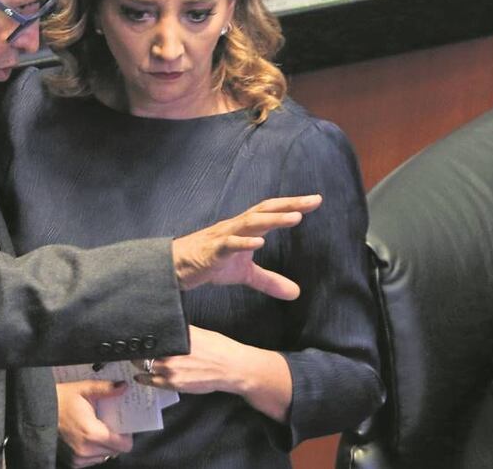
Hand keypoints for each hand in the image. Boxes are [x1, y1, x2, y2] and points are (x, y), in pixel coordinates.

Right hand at [57, 381, 132, 467]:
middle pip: (115, 451)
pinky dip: (93, 450)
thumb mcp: (84, 389)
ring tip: (95, 429)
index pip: (123, 446)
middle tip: (108, 424)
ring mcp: (78, 458)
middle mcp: (86, 450)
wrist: (37, 411)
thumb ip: (106, 389)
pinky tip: (85, 437)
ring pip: (104, 456)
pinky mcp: (72, 462)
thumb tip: (124, 386)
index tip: (122, 425)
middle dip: (115, 438)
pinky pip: (92, 459)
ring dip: (104, 445)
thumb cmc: (60, 399)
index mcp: (92, 433)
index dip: (126, 435)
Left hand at [134, 326, 238, 393]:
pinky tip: (139, 376)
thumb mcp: (197, 333)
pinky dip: (143, 378)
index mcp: (176, 337)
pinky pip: (152, 381)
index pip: (149, 335)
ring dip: (138, 364)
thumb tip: (163, 326)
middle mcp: (171, 353)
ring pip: (144, 366)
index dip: (138, 336)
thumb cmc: (218, 348)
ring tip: (134, 362)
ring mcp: (171, 369)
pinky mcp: (174, 383)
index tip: (133, 336)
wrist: (231, 368)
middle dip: (136, 351)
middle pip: (142, 351)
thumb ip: (179, 330)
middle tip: (131, 350)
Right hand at [171, 194, 321, 295]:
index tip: (316, 200)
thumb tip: (296, 293)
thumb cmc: (211, 263)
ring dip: (273, 219)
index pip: (271, 211)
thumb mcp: (245, 274)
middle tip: (313, 201)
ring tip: (295, 217)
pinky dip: (243, 242)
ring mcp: (223, 237)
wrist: (176, 267)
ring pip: (250, 223)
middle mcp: (236, 226)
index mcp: (245, 228)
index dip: (292, 205)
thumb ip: (270, 281)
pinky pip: (228, 244)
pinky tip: (259, 243)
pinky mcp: (212, 252)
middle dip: (289, 204)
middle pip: (264, 210)